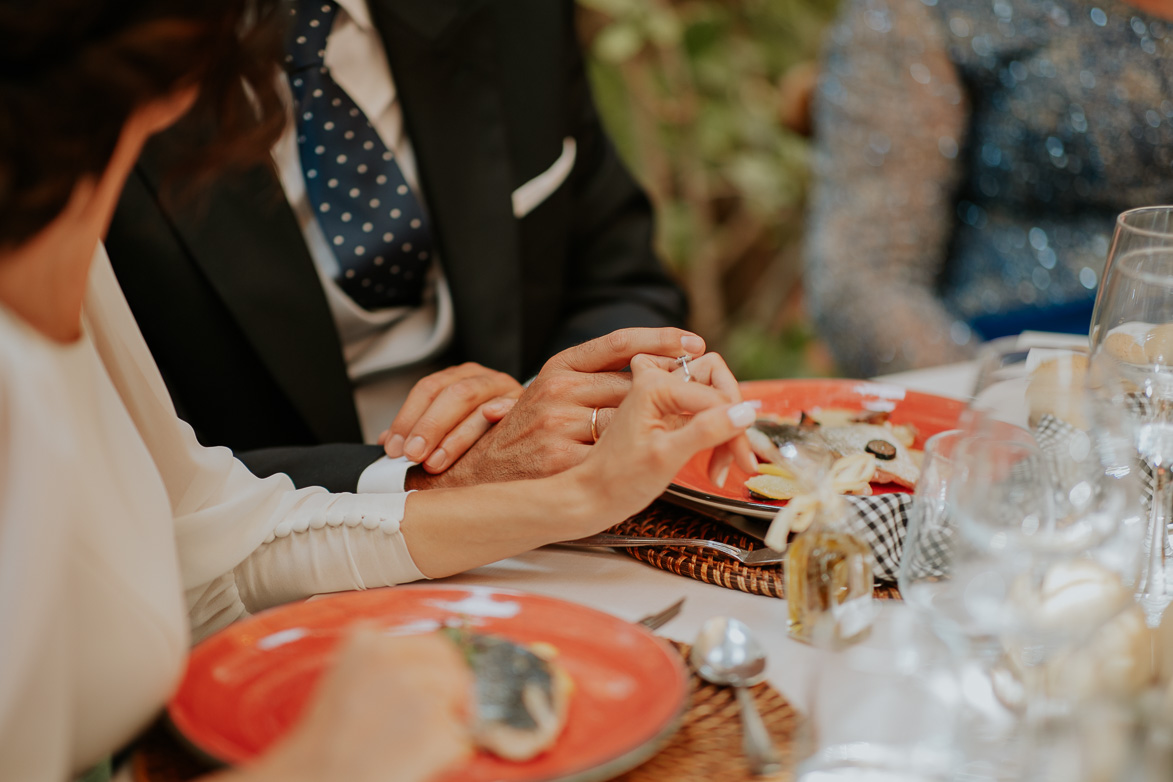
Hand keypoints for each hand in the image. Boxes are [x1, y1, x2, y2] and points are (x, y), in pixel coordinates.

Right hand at [242, 630, 471, 781]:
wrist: (312, 779)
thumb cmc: (325, 742)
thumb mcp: (347, 680)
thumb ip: (388, 665)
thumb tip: (438, 671)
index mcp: (366, 640)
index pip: (431, 642)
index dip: (444, 667)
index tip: (448, 683)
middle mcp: (392, 657)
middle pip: (450, 665)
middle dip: (456, 691)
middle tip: (454, 713)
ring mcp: (415, 690)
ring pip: (456, 702)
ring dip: (445, 726)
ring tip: (407, 748)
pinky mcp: (433, 727)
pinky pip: (458, 738)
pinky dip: (445, 754)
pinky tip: (409, 763)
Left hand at [378, 363, 522, 471]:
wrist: (530, 423)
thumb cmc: (484, 429)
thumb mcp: (449, 424)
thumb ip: (420, 429)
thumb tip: (387, 444)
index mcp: (459, 377)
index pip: (427, 389)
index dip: (407, 417)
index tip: (394, 448)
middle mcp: (482, 379)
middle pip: (451, 394)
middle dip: (428, 426)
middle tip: (412, 455)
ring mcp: (506, 390)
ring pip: (476, 403)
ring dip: (455, 435)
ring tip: (435, 462)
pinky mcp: (526, 406)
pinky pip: (512, 405)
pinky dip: (501, 409)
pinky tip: (491, 418)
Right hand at [407, 328, 707, 487]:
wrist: (480, 476)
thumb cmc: (523, 435)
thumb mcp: (549, 394)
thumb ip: (592, 382)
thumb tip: (652, 370)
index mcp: (558, 367)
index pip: (617, 344)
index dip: (659, 340)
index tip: (693, 341)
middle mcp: (558, 390)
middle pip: (633, 385)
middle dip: (669, 394)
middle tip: (702, 396)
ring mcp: (560, 425)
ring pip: (629, 420)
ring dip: (655, 430)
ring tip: (675, 434)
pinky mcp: (564, 460)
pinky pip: (615, 456)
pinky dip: (633, 458)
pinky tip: (644, 461)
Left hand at [568, 353, 757, 521]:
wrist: (592, 496)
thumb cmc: (619, 481)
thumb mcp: (666, 457)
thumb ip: (706, 430)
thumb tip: (745, 412)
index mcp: (654, 384)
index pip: (717, 397)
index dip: (736, 429)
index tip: (745, 462)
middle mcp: (655, 380)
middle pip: (717, 385)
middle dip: (732, 422)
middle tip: (737, 460)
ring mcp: (659, 395)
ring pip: (712, 397)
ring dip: (723, 429)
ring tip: (719, 468)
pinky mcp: (662, 410)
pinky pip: (700, 411)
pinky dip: (711, 433)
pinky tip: (711, 460)